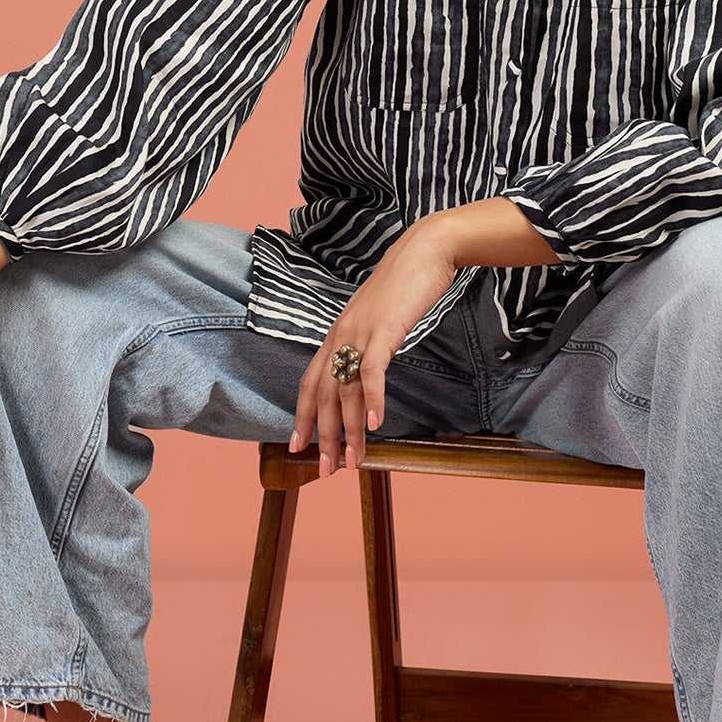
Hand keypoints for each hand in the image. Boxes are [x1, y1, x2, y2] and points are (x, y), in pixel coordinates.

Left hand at [289, 219, 458, 474]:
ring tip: (354, 460)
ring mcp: (360, 333)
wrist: (424, 252)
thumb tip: (365, 371)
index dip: (303, 417)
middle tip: (326, 470)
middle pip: (325, 396)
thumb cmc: (404, 286)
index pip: (310, 383)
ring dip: (350, 430)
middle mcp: (340, 336)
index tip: (298, 447)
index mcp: (336, 335)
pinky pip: (372, 371)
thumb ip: (366, 344)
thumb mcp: (377, 320)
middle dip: (324, 437)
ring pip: (347, 391)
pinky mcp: (385, 330)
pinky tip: (375, 424)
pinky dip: (372, 399)